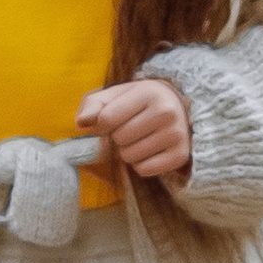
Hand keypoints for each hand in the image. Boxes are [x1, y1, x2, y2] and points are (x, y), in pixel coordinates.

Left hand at [77, 77, 192, 183]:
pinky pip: (144, 170)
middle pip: (119, 139)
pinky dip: (140, 165)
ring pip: (130, 156)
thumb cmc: (137, 102)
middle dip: (117, 138)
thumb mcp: (115, 95)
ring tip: (139, 139)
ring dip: (128, 152)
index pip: (107, 118)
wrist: (175, 108)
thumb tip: (81, 122)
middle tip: (130, 129)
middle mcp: (166, 112)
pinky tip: (148, 151)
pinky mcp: (180, 155)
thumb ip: (93, 105)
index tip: (111, 120)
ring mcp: (176, 134)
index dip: (102, 124)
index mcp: (148, 92)